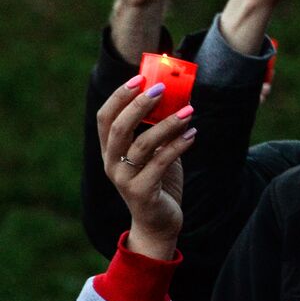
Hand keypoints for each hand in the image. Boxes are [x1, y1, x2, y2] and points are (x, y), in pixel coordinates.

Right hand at [95, 76, 197, 258]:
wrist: (159, 222)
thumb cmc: (158, 182)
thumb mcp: (155, 153)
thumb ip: (157, 132)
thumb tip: (177, 100)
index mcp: (110, 150)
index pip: (105, 117)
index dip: (120, 96)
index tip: (140, 78)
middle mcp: (111, 163)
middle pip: (119, 128)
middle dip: (140, 105)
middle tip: (162, 88)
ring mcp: (124, 179)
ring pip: (142, 145)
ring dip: (167, 124)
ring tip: (189, 111)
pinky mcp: (142, 193)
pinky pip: (160, 164)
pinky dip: (178, 146)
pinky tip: (193, 134)